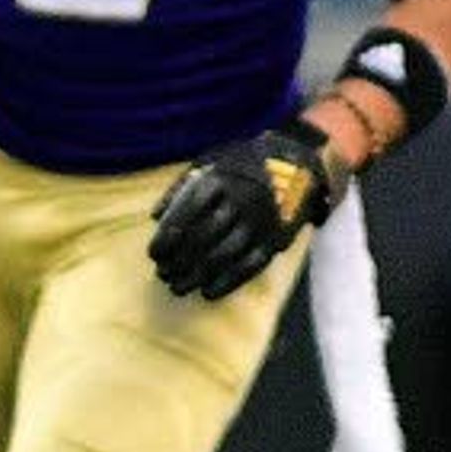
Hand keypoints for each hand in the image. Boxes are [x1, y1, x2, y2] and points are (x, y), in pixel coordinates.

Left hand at [148, 120, 337, 299]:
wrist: (296, 159)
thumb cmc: (242, 164)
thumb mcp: (211, 161)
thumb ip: (180, 186)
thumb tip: (155, 218)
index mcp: (220, 179)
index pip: (187, 212)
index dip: (168, 238)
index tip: (154, 255)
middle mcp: (240, 200)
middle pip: (204, 237)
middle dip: (179, 261)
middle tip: (164, 274)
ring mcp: (260, 220)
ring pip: (225, 255)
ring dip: (198, 276)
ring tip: (179, 287)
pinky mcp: (276, 238)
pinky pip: (250, 266)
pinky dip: (227, 283)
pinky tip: (208, 292)